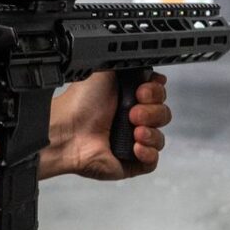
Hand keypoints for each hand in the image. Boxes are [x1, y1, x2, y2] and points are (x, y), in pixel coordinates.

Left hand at [44, 71, 171, 180]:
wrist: (67, 130)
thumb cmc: (79, 104)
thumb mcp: (106, 72)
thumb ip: (129, 67)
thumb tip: (147, 68)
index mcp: (128, 98)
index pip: (158, 96)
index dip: (156, 93)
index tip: (142, 91)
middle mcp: (131, 120)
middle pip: (162, 115)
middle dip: (152, 112)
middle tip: (132, 112)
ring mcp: (131, 142)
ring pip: (160, 138)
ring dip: (151, 132)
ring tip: (134, 131)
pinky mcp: (130, 163)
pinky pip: (152, 160)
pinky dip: (148, 152)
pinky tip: (135, 145)